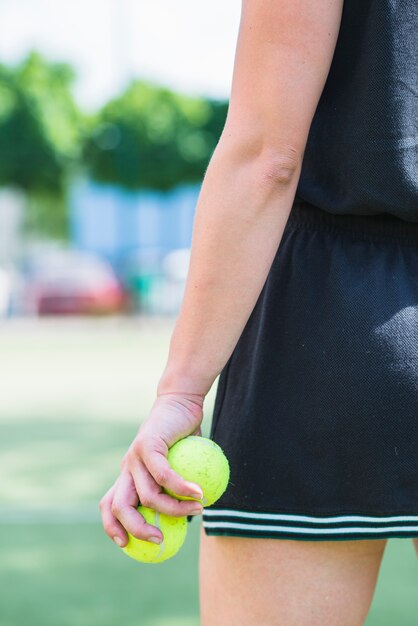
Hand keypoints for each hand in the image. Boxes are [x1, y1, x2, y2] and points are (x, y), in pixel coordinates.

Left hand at [99, 392, 205, 546]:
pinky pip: (164, 475)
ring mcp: (134, 456)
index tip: (127, 546)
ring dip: (175, 509)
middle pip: (119, 506)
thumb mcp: (179, 465)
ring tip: (198, 509)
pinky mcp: (147, 445)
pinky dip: (182, 488)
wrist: (179, 401)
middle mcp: (127, 467)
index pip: (110, 505)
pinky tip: (199, 494)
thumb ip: (180, 489)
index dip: (113, 528)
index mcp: (128, 475)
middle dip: (136, 529)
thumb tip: (193, 516)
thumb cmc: (182, 435)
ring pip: (148, 495)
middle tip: (161, 539)